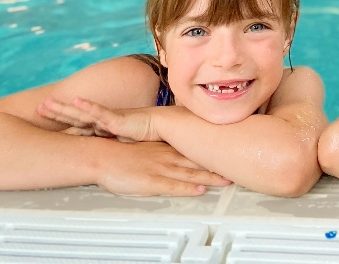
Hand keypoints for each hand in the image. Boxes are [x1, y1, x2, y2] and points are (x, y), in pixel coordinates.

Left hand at [39, 97, 160, 142]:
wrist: (162, 127)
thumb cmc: (145, 136)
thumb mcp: (122, 147)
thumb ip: (110, 151)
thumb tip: (102, 163)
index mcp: (102, 128)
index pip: (78, 125)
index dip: (63, 122)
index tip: (47, 119)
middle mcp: (102, 122)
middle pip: (75, 116)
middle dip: (56, 112)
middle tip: (39, 107)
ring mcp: (108, 119)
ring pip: (81, 113)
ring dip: (64, 109)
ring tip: (47, 104)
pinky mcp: (117, 118)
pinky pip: (100, 112)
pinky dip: (88, 107)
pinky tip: (77, 102)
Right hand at [97, 139, 230, 196]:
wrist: (104, 155)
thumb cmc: (121, 153)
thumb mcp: (146, 148)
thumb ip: (160, 151)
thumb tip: (171, 154)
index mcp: (165, 148)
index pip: (193, 149)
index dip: (210, 152)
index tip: (226, 153)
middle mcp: (167, 156)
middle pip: (197, 161)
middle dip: (217, 165)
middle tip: (234, 168)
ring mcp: (160, 168)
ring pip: (190, 174)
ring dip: (209, 177)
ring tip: (225, 181)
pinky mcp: (151, 181)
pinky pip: (173, 186)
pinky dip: (188, 188)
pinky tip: (199, 190)